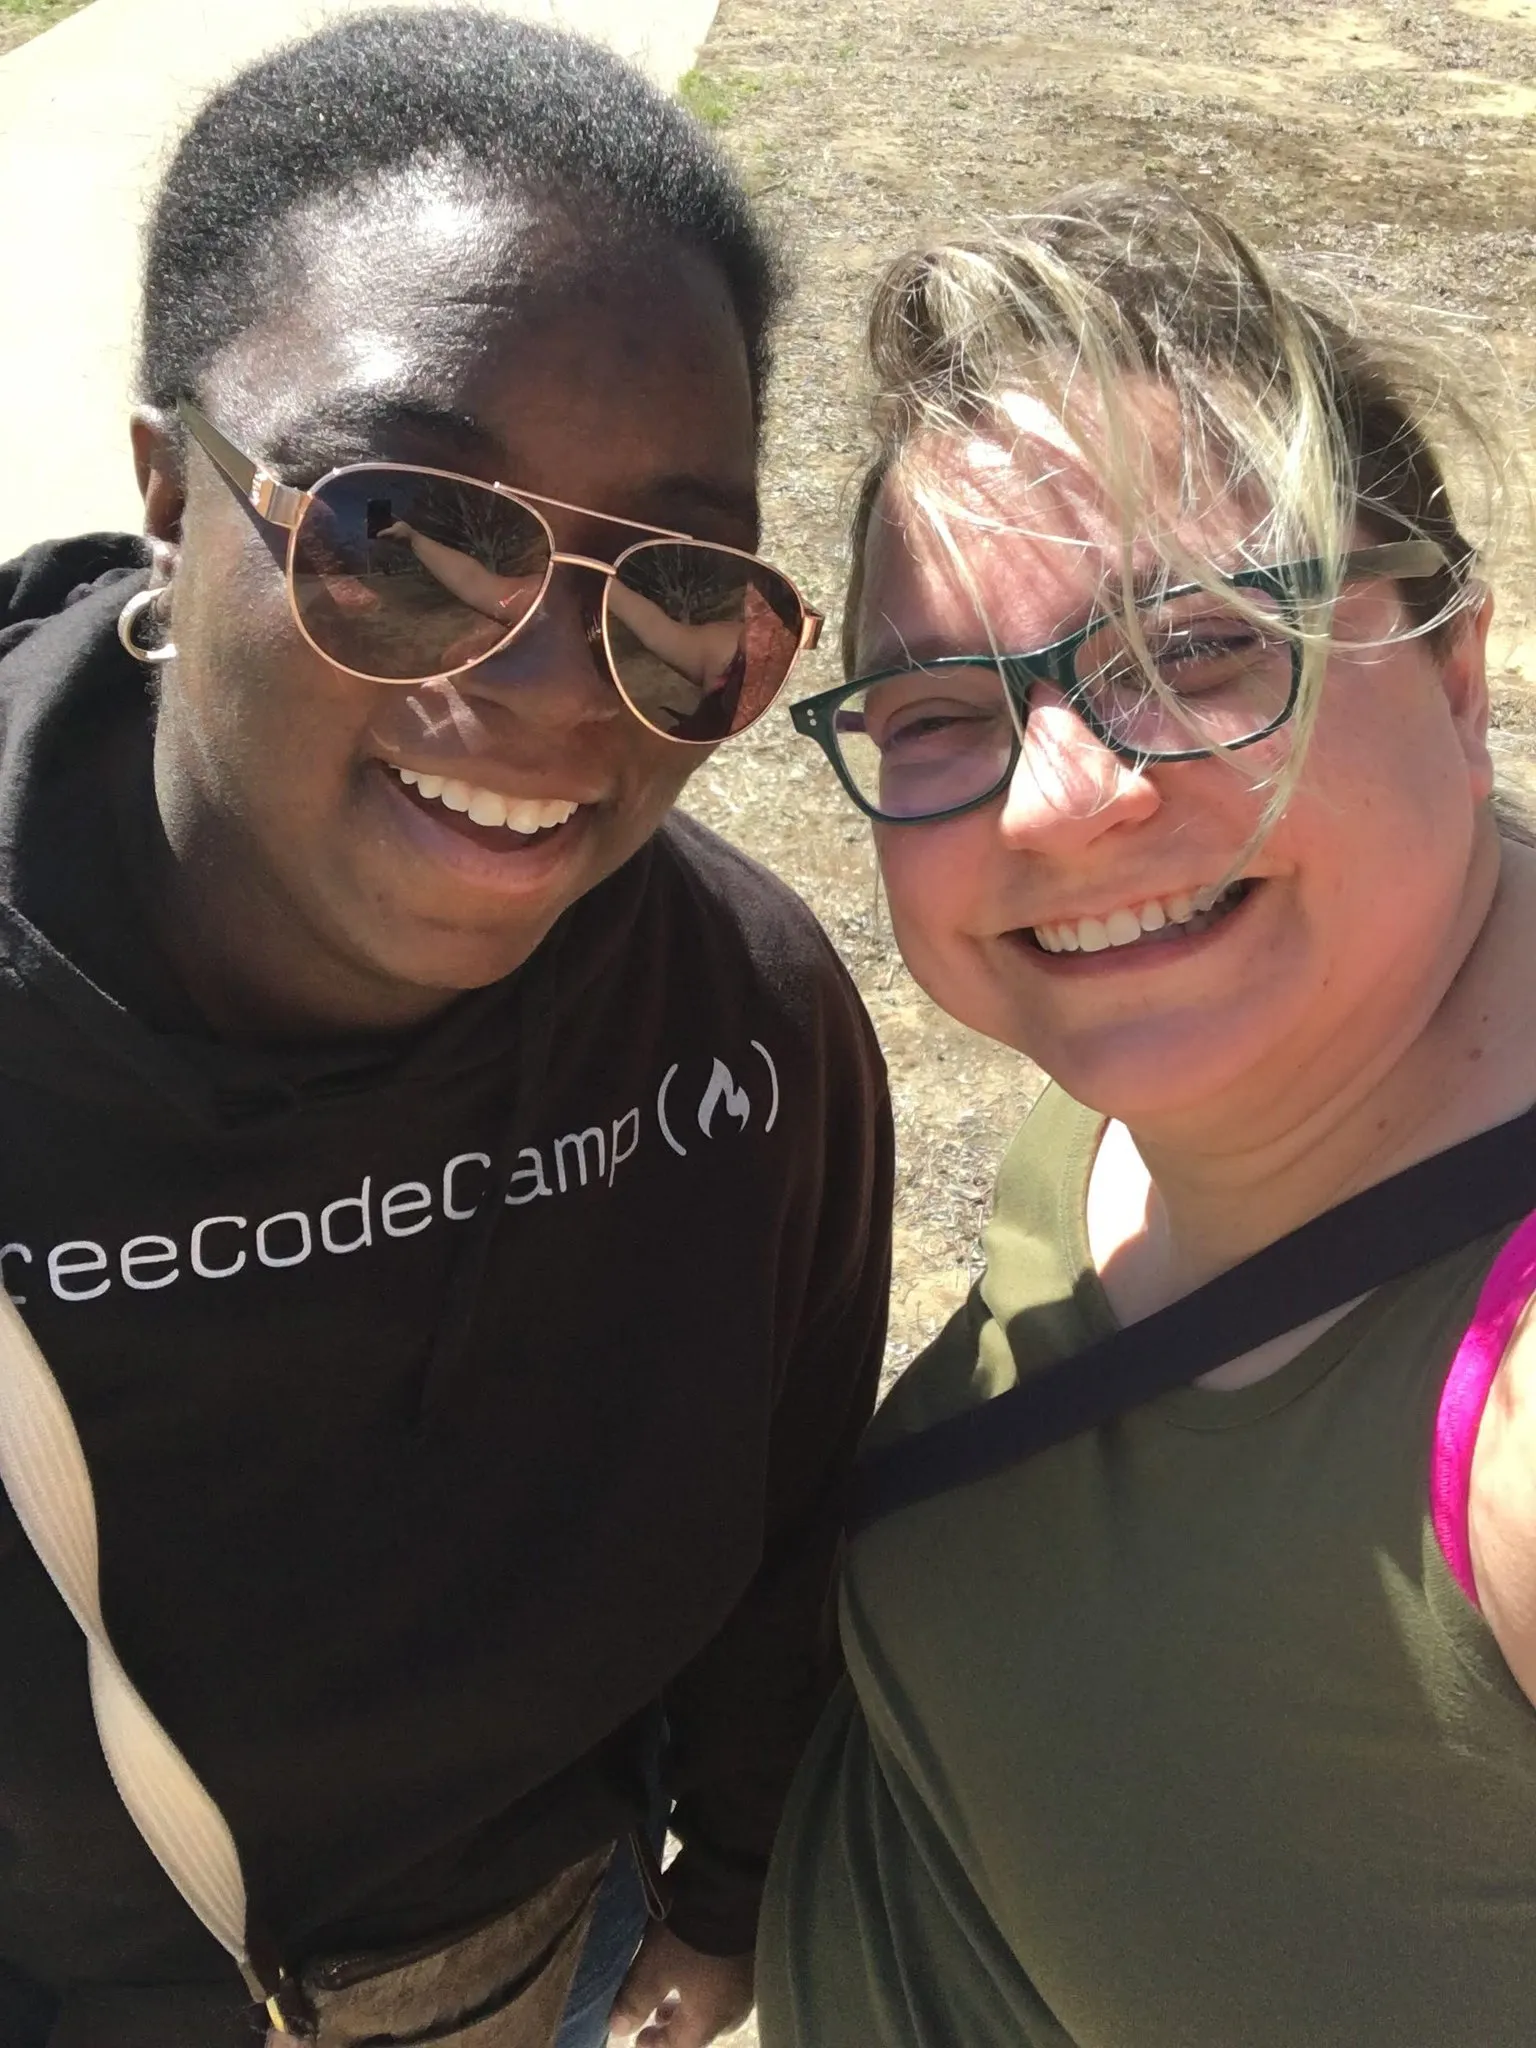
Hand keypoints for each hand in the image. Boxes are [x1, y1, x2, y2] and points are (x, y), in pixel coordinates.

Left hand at [607, 1923, 753, 2045]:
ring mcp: (749, 1982)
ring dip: (694, 2002)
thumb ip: (636, 1999)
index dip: (658, 2045)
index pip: (681, 2045)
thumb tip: (618, 2029)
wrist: (738, 1889)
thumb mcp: (654, 1966)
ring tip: (675, 1988)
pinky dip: (711, 1982)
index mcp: (708, 2018)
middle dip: (677, 2023)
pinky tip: (701, 1963)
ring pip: (718, 2003)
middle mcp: (733, 2008)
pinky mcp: (756, 1954)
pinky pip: (730, 1981)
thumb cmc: (690, 1937)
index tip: (638, 2040)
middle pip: (702, 2027)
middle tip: (657, 2015)